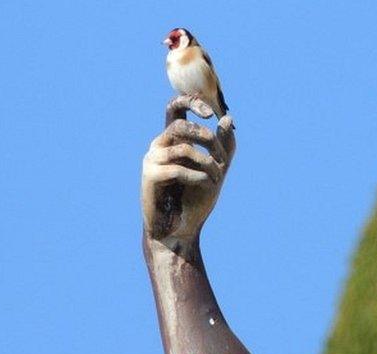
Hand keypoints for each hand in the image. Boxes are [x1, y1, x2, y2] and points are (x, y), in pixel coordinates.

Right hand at [141, 96, 235, 243]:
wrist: (181, 228)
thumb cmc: (196, 199)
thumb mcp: (217, 170)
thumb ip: (224, 146)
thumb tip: (227, 118)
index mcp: (173, 140)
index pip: (175, 107)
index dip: (190, 102)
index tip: (211, 114)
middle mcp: (159, 145)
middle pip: (180, 125)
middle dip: (206, 138)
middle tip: (220, 157)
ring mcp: (152, 159)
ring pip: (184, 148)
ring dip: (207, 163)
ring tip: (216, 179)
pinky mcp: (149, 175)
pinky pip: (178, 169)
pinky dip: (197, 177)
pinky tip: (205, 184)